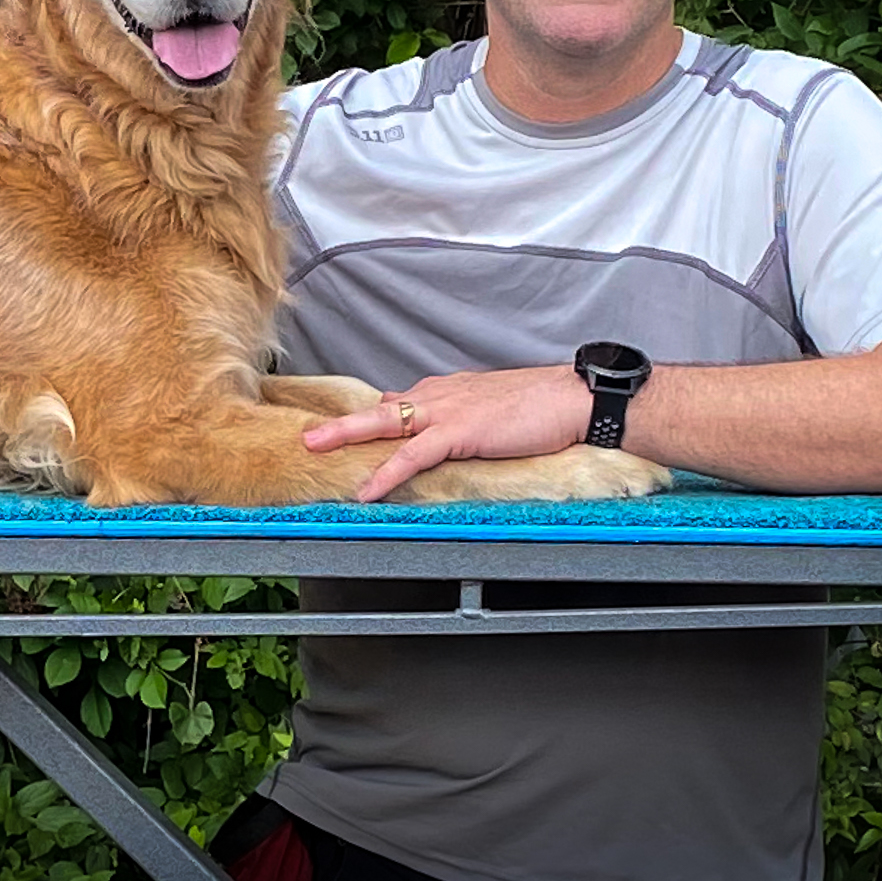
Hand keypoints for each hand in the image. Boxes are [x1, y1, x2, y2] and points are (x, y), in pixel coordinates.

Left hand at [302, 365, 592, 501]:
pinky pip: (413, 455)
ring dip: (346, 436)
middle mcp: (439, 396)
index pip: (398, 402)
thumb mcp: (493, 411)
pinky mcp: (459, 431)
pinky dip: (386, 472)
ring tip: (313, 448)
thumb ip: (465, 422)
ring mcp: (446, 411)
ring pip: (384, 423)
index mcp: (447, 391)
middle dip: (341, 421)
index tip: (344, 428)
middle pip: (379, 408)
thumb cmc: (543, 407)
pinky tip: (366, 489)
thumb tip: (448, 438)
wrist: (573, 398)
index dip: (369, 417)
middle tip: (308, 433)